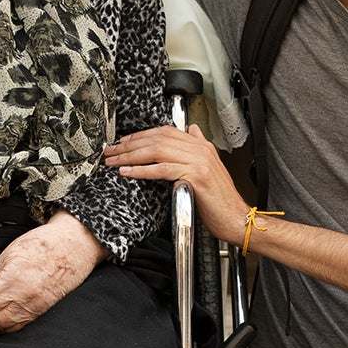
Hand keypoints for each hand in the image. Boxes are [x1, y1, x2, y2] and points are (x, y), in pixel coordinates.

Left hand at [0, 212, 107, 334]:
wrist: (73, 247)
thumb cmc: (42, 245)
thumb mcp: (9, 253)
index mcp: (12, 277)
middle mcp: (23, 296)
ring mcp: (34, 306)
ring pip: (5, 327)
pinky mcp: (42, 311)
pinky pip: (19, 326)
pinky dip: (6, 326)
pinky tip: (0, 321)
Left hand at [105, 124, 247, 242]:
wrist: (236, 218)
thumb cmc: (220, 200)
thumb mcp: (211, 167)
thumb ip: (199, 147)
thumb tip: (191, 130)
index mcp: (201, 145)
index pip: (164, 131)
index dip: (140, 136)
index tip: (122, 143)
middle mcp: (199, 149)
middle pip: (157, 138)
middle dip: (130, 145)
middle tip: (111, 152)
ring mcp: (198, 161)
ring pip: (157, 150)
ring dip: (131, 156)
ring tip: (114, 161)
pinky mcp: (195, 176)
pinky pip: (162, 168)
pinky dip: (142, 169)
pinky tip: (128, 172)